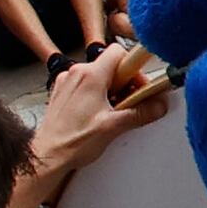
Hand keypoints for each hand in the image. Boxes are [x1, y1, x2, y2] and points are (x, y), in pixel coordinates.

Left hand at [30, 42, 172, 179]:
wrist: (48, 156)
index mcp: (90, 76)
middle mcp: (76, 73)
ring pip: (99, 75)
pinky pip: (86, 84)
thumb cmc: (72, 142)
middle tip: (129, 104)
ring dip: (111, 90)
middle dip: (125, 83)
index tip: (141, 84)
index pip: (119, 52)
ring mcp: (67, 82)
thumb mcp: (113, 127)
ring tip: (112, 113)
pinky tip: (98, 114)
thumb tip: (158, 105)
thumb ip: (140, 113)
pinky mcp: (63, 92)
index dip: (134, 67)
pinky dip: (96, 95)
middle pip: (111, 65)